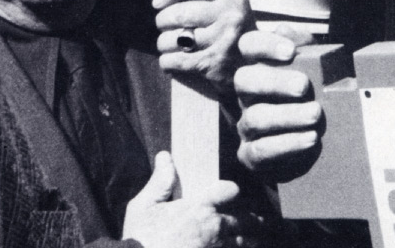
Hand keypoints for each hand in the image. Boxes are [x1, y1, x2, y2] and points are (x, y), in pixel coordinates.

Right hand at [122, 152, 241, 247]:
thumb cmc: (141, 237)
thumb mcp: (143, 206)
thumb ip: (160, 182)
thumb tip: (165, 156)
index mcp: (200, 207)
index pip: (231, 191)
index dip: (231, 191)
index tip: (229, 193)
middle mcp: (215, 227)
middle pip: (246, 219)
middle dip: (250, 219)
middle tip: (253, 219)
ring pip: (244, 241)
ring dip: (246, 237)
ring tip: (247, 237)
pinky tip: (228, 247)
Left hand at [153, 0, 254, 94]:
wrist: (259, 66)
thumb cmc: (233, 31)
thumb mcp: (228, 5)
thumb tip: (161, 0)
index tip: (158, 3)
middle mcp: (231, 17)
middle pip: (179, 14)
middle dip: (163, 21)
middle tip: (164, 25)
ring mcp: (224, 42)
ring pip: (173, 39)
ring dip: (163, 43)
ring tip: (168, 44)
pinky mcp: (215, 65)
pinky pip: (176, 61)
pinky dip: (167, 61)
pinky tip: (170, 60)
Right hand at [233, 30, 322, 180]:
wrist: (317, 142)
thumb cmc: (313, 96)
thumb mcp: (314, 66)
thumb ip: (305, 47)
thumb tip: (287, 33)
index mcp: (258, 66)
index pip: (248, 45)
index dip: (265, 46)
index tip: (290, 51)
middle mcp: (246, 94)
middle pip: (244, 80)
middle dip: (274, 82)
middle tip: (303, 86)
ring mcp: (246, 124)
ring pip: (255, 117)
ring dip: (287, 116)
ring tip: (315, 114)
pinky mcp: (250, 154)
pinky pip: (260, 151)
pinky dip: (287, 145)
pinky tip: (310, 138)